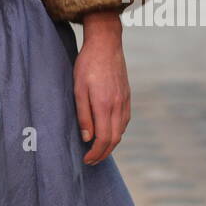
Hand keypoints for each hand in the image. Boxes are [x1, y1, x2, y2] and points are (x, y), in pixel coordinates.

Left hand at [74, 11, 130, 163]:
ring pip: (121, 131)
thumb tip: (87, 138)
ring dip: (111, 144)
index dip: (96, 153)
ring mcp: (125, 101)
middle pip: (114, 139)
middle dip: (103, 153)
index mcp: (105, 105)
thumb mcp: (78, 88)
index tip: (87, 160)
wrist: (106, 44)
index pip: (103, 139)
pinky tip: (109, 132)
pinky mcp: (127, 96)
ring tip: (99, 150)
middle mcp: (118, 106)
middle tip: (91, 161)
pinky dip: (117, 131)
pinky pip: (125, 120)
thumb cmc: (87, 64)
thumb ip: (83, 114)